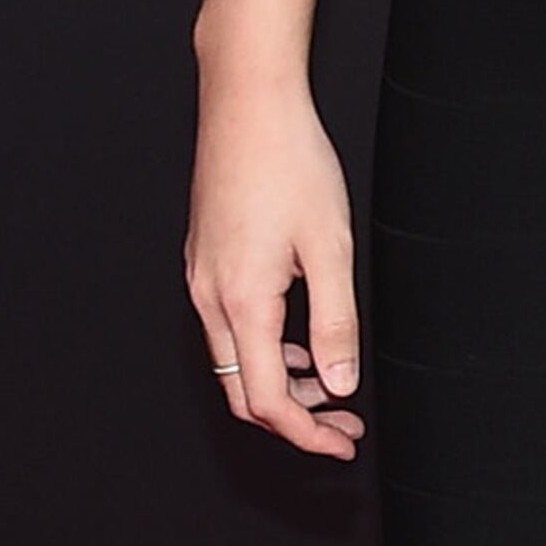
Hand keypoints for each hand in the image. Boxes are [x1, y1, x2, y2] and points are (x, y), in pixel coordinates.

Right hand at [186, 61, 363, 456]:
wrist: (247, 103)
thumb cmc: (290, 162)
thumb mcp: (329, 247)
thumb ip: (335, 322)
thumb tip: (339, 382)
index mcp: (242, 301)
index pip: (266, 400)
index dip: (307, 433)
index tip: (343, 442)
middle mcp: (210, 297)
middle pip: (242, 391)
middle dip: (295, 418)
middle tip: (344, 425)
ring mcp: (201, 278)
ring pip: (234, 361)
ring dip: (281, 384)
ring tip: (330, 387)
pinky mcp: (204, 260)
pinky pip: (228, 328)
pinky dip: (264, 350)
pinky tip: (300, 343)